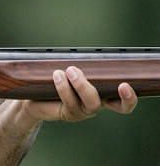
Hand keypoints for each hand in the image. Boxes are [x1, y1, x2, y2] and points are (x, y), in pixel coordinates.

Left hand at [22, 66, 137, 121]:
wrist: (37, 99)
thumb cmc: (58, 82)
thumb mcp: (72, 72)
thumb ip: (82, 65)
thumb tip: (85, 51)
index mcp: (104, 94)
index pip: (123, 102)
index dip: (129, 98)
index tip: (124, 85)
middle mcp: (97, 105)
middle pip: (114, 105)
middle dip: (111, 92)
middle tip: (87, 74)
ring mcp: (84, 112)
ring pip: (90, 102)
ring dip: (80, 84)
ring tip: (68, 70)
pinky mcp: (70, 114)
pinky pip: (71, 103)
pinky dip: (64, 87)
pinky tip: (57, 75)